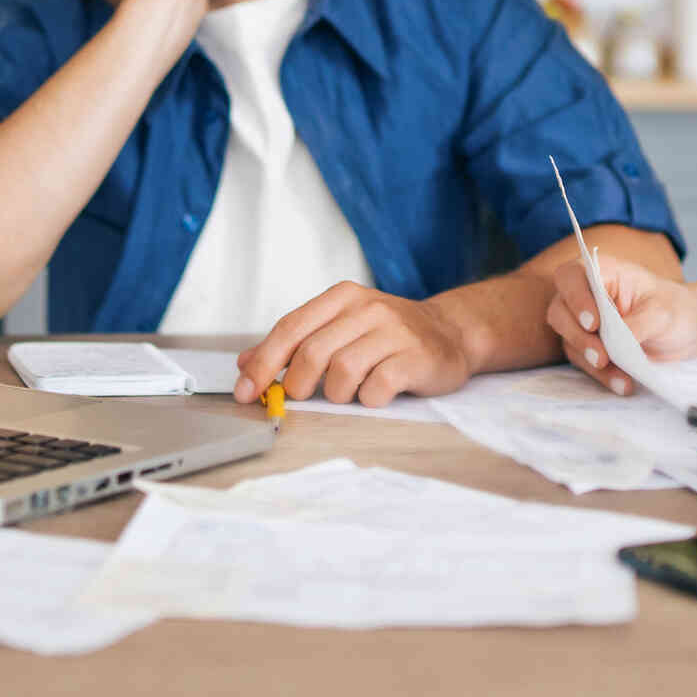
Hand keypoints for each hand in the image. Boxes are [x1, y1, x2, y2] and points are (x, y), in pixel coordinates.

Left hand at [233, 283, 471, 406]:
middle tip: (302, 395)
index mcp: (342, 297)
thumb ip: (295, 343)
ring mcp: (394, 331)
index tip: (246, 391)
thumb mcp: (340, 327)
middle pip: (311, 353)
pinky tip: (376, 393)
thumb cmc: (388, 335)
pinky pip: (376, 388)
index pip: (290, 328)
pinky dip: (368, 399)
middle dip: (297, 384)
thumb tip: (245, 363)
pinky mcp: (416, 357)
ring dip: (336, 394)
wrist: (451, 333)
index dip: (263, 362)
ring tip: (349, 391)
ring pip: (341, 372)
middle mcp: (367, 308)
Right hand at [543, 253, 696, 394]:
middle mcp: (585, 294)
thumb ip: (638, 323)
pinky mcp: (588, 347)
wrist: (684, 331)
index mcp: (602, 272)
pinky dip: (602, 375)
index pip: (572, 277)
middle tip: (601, 357)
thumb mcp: (662, 313)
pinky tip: (623, 383)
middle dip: (579, 336)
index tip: (594, 323)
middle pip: (560, 311)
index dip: (576, 298)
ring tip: (620, 377)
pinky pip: (584, 362)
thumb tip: (616, 344)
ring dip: (591, 361)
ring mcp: (582, 322)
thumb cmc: (673, 309)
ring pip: (569, 341)